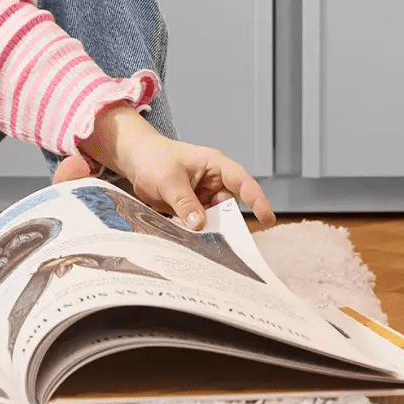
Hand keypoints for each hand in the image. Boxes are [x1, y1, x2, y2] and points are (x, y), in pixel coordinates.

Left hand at [56, 104, 275, 230]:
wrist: (136, 160)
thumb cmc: (154, 159)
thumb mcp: (168, 180)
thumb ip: (184, 202)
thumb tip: (200, 225)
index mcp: (215, 165)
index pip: (241, 181)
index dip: (256, 198)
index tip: (266, 218)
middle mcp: (215, 180)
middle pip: (231, 204)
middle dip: (229, 222)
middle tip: (225, 242)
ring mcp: (206, 194)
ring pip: (218, 217)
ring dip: (213, 230)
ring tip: (205, 244)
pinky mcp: (196, 207)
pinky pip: (205, 222)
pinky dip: (201, 232)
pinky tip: (195, 244)